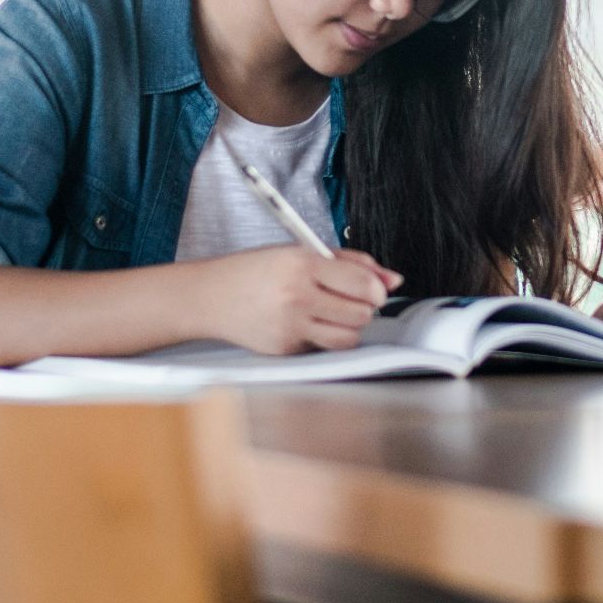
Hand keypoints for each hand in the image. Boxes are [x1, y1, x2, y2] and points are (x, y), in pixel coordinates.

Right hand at [190, 246, 402, 354]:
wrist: (210, 297)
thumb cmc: (256, 271)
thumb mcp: (300, 252)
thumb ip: (350, 263)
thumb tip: (393, 280)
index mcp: (302, 264)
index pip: (362, 284)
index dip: (377, 289)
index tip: (375, 290)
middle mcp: (296, 296)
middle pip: (361, 314)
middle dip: (364, 308)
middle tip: (350, 300)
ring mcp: (290, 326)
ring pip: (349, 337)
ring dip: (349, 327)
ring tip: (332, 313)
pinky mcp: (285, 349)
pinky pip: (323, 348)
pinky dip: (323, 337)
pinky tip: (305, 323)